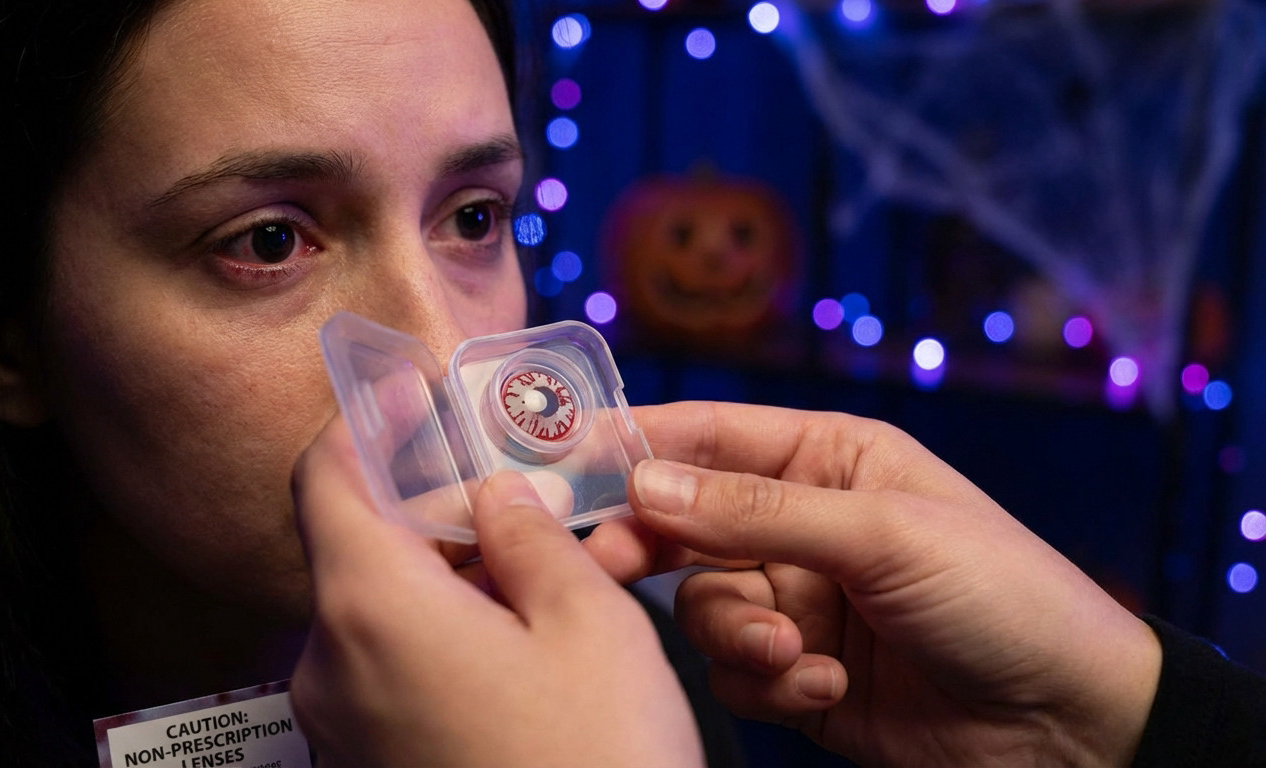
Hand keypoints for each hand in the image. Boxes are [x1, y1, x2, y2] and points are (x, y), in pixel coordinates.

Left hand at [289, 417, 702, 767]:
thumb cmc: (595, 764)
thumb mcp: (587, 621)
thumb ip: (529, 535)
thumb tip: (496, 494)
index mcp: (370, 608)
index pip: (325, 478)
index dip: (364, 421)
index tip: (407, 390)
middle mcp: (332, 665)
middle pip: (360, 542)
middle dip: (439, 503)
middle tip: (525, 493)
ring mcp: (343, 724)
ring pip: (382, 607)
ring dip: (451, 570)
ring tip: (547, 570)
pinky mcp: (370, 762)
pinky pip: (390, 665)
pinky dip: (443, 630)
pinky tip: (522, 638)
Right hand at [592, 401, 1161, 767]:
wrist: (1070, 723)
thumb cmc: (1002, 595)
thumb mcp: (883, 534)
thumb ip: (757, 509)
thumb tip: (647, 479)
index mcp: (828, 459)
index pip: (709, 435)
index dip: (636, 442)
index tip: (564, 461)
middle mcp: (801, 524)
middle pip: (684, 523)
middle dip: (655, 548)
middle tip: (614, 568)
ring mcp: (798, 600)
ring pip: (703, 605)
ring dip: (738, 633)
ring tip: (793, 651)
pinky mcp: (798, 671)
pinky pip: (736, 671)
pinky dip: (768, 682)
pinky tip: (828, 688)